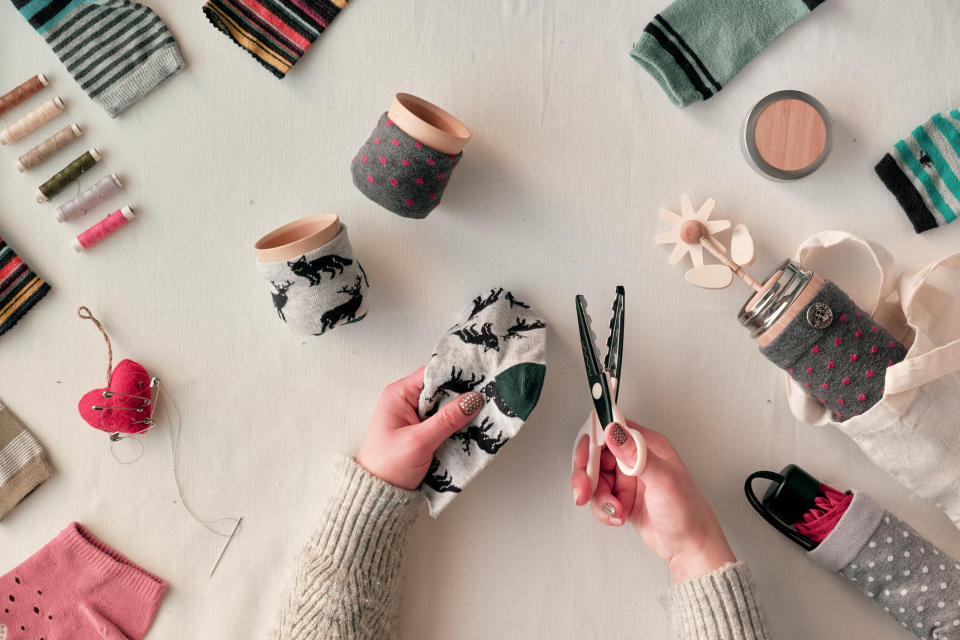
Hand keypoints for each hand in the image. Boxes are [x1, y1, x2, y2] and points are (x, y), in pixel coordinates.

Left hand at [356, 367, 484, 490]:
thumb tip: (472, 399)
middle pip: (441, 388)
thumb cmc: (387, 467)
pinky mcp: (421, 430)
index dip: (455, 375)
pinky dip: (456, 424)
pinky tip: (469, 428)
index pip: (432, 373)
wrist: (377, 495)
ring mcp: (414, 416)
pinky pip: (443, 420)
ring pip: (445, 405)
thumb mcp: (419, 442)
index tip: (479, 380)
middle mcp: (406, 400)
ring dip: (460, 412)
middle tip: (486, 399)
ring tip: (482, 414)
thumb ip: (447, 419)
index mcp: (399, 394)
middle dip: (461, 395)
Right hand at [571, 419, 735, 581]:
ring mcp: (627, 478)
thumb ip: (636, 454)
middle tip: (585, 490)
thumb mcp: (662, 480)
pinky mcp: (621, 496)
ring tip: (615, 509)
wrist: (689, 547)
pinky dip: (603, 510)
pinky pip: (598, 497)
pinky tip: (618, 515)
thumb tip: (615, 431)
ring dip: (598, 497)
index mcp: (646, 444)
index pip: (610, 429)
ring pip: (593, 478)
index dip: (592, 441)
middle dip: (586, 474)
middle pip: (594, 454)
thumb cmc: (688, 512)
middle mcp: (635, 458)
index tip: (585, 459)